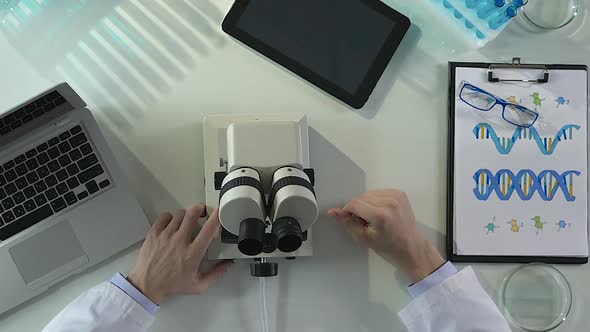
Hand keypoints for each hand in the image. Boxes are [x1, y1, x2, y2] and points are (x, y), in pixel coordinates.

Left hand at [128, 204, 233, 303]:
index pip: (209, 229)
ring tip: (186, 221)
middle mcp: (180, 241)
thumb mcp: (199, 285)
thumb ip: (217, 274)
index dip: (217, 217)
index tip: (220, 212)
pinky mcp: (154, 234)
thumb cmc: (172, 285)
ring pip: (180, 214)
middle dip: (201, 208)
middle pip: (193, 213)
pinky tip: (172, 224)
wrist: (147, 286)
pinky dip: (170, 217)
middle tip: (203, 211)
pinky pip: (164, 216)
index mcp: (193, 253)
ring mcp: (166, 236)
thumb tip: (229, 264)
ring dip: (186, 215)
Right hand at [328, 190, 443, 282]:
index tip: (351, 220)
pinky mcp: (400, 193)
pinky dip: (376, 200)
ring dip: (367, 203)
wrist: (410, 244)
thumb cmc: (387, 244)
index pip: (354, 204)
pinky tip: (381, 211)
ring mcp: (396, 196)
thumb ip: (347, 223)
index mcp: (380, 215)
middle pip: (361, 197)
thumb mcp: (363, 238)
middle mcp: (389, 202)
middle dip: (358, 208)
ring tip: (374, 217)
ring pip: (369, 194)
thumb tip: (332, 211)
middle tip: (364, 221)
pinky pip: (379, 192)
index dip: (348, 211)